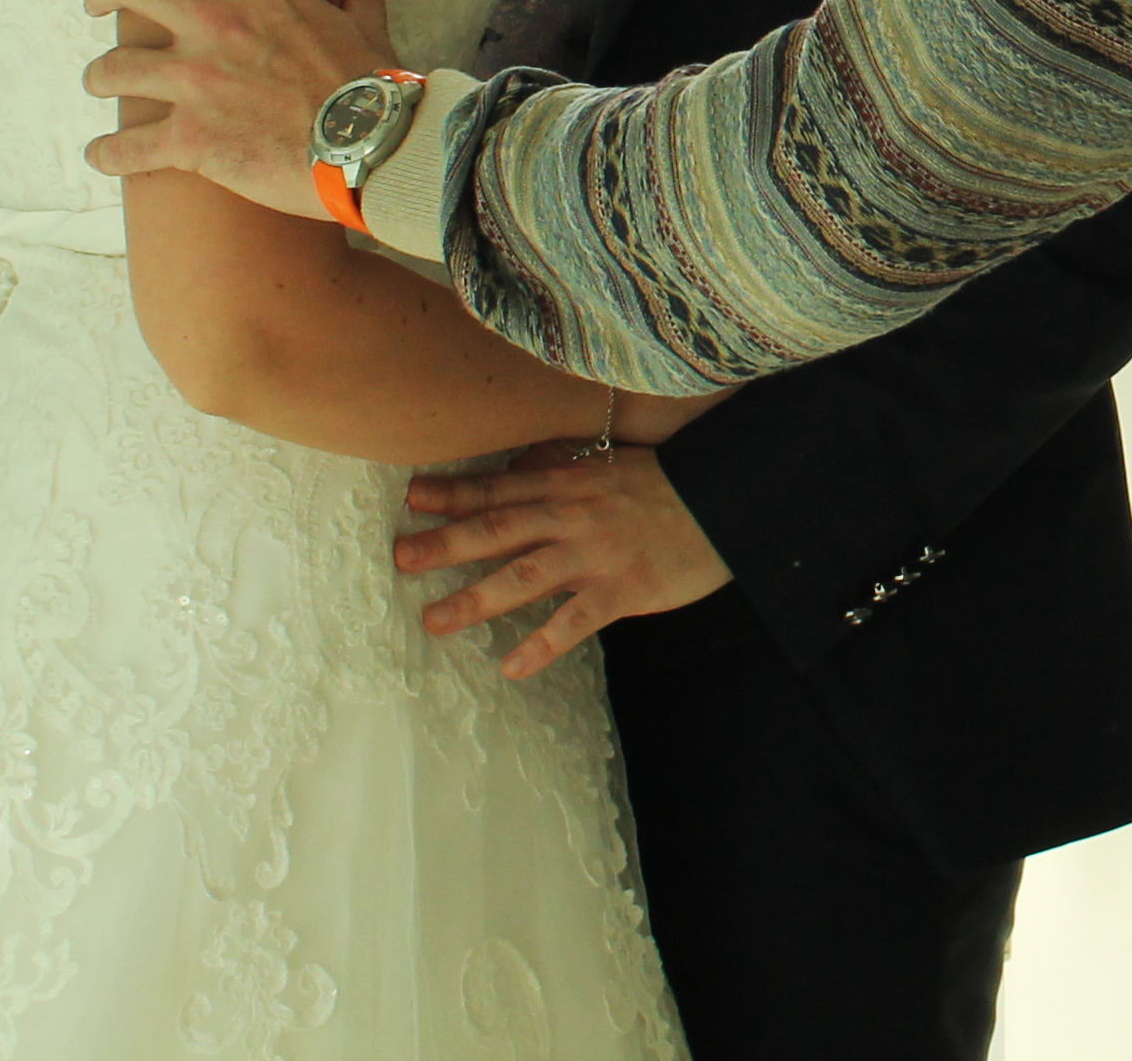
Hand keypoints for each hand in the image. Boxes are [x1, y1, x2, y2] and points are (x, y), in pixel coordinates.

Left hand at [79, 0, 396, 214]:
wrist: (374, 149)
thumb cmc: (372, 87)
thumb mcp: (368, 28)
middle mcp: (216, 24)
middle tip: (96, 3)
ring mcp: (197, 82)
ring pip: (113, 68)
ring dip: (101, 77)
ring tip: (103, 84)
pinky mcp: (191, 139)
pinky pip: (125, 146)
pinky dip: (108, 154)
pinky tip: (103, 156)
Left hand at [399, 442, 731, 678]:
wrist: (729, 499)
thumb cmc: (671, 483)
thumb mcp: (612, 464)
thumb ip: (564, 469)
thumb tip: (520, 464)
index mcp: (570, 484)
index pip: (501, 487)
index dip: (454, 493)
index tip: (410, 498)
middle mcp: (573, 516)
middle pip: (499, 528)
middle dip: (446, 543)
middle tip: (402, 558)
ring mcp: (596, 554)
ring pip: (525, 576)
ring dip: (476, 599)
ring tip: (435, 621)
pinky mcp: (624, 588)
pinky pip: (575, 620)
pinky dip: (543, 644)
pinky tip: (512, 667)